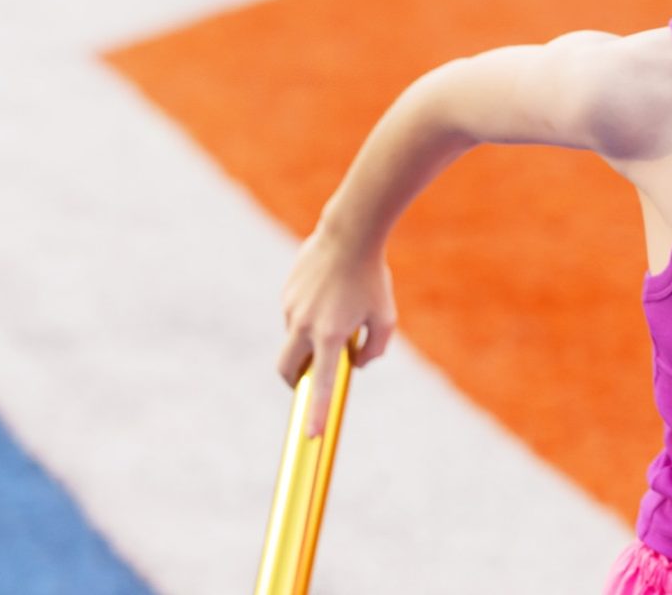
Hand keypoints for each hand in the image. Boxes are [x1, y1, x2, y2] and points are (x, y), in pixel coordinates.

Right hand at [276, 229, 396, 436]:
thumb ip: (374, 350)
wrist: (349, 234)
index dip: (316, 412)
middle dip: (294, 382)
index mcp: (330, 336)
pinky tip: (329, 293)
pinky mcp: (285, 293)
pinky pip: (295, 315)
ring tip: (338, 312)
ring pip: (295, 339)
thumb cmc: (373, 278)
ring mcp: (290, 309)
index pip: (321, 384)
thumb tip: (355, 365)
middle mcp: (303, 326)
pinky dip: (309, 316)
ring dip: (310, 340)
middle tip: (310, 382)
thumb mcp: (385, 318)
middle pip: (286, 370)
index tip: (310, 436)